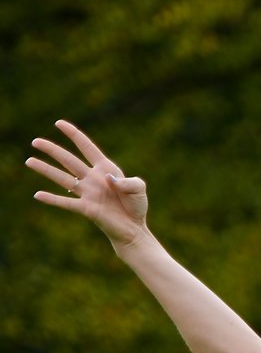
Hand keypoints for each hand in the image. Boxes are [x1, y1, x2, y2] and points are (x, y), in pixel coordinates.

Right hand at [28, 120, 148, 250]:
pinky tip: (38, 195)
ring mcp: (87, 193)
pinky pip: (66, 203)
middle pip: (68, 160)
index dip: (73, 134)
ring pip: (62, 178)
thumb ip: (129, 182)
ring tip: (29, 161)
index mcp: (105, 168)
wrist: (134, 229)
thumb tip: (109, 179)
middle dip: (52, 150)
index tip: (58, 123)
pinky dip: (52, 199)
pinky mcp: (86, 209)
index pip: (86, 147)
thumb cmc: (136, 206)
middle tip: (35, 141)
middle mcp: (92, 178)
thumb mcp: (139, 188)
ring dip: (45, 170)